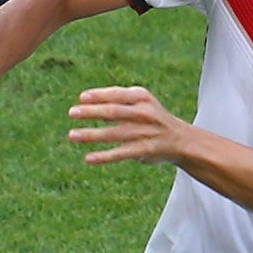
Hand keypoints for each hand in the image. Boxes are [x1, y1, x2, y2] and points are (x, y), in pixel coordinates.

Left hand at [67, 86, 190, 165]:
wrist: (180, 140)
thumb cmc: (152, 117)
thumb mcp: (141, 102)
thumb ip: (118, 99)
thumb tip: (84, 100)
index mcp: (142, 98)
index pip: (117, 94)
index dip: (98, 95)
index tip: (82, 98)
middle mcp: (143, 114)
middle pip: (113, 112)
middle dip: (91, 112)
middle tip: (72, 113)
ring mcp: (144, 133)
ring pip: (113, 134)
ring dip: (91, 135)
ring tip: (72, 135)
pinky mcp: (144, 150)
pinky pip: (120, 154)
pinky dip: (104, 156)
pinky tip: (88, 158)